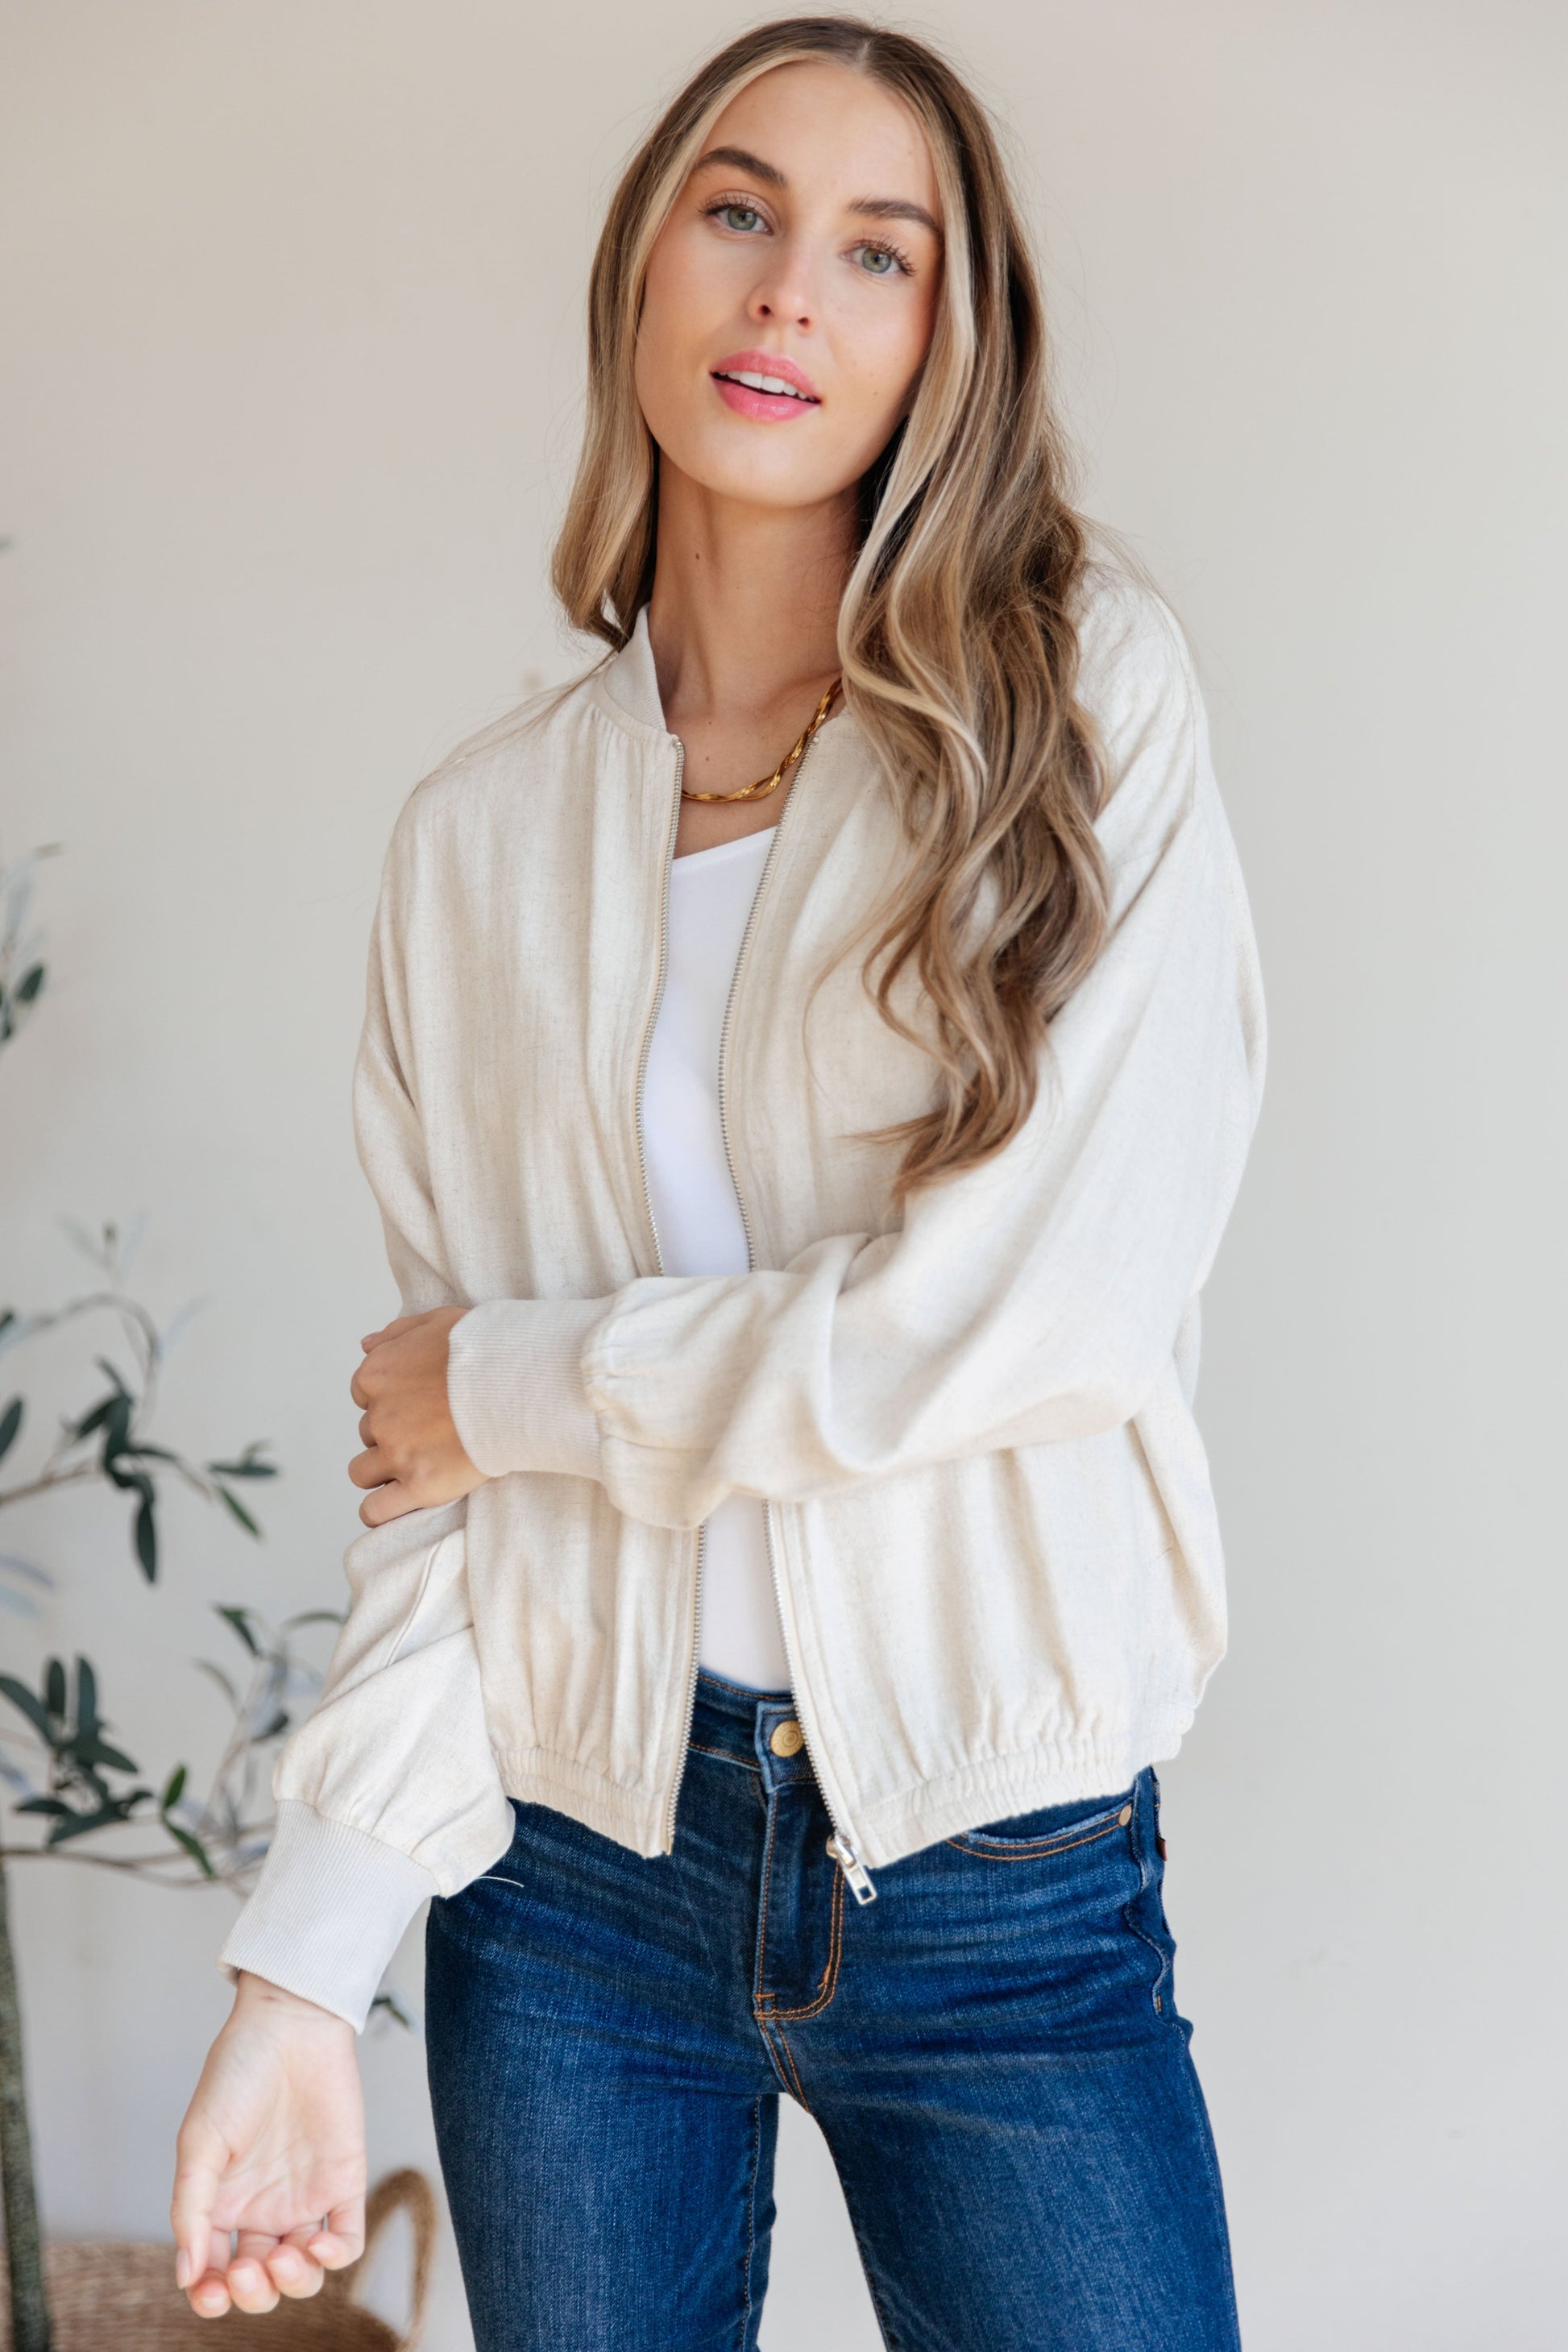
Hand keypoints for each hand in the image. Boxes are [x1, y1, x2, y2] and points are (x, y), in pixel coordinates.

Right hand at [170, 1972, 365, 2317]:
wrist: (290, 2024)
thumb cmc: (237, 2073)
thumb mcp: (199, 2141)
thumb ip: (191, 2209)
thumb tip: (186, 2274)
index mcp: (222, 2204)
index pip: (214, 2273)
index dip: (211, 2295)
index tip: (209, 2292)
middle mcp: (263, 2208)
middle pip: (260, 2282)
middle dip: (253, 2293)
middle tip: (247, 2269)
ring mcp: (304, 2197)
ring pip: (304, 2271)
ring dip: (294, 2282)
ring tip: (284, 2259)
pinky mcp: (343, 2181)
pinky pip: (346, 2238)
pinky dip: (336, 2256)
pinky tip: (320, 2246)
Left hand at [348, 1305, 484, 1525]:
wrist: (520, 1381)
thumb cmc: (487, 1349)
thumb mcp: (438, 1321)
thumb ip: (397, 1333)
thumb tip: (366, 1345)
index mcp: (378, 1374)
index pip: (364, 1394)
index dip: (390, 1400)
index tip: (418, 1403)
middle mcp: (380, 1415)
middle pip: (369, 1432)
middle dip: (393, 1433)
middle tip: (431, 1430)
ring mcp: (398, 1453)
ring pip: (363, 1472)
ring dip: (382, 1470)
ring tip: (418, 1465)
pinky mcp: (419, 1486)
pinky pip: (375, 1510)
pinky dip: (380, 1511)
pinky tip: (397, 1503)